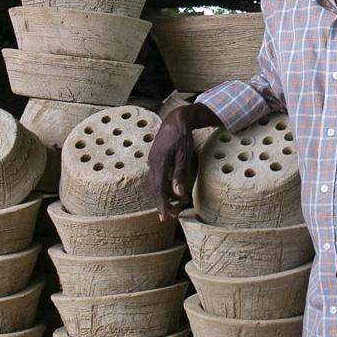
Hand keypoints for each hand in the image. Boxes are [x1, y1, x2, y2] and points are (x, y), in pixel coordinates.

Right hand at [148, 103, 220, 219]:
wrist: (175, 120)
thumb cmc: (181, 136)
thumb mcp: (184, 155)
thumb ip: (180, 174)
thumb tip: (178, 194)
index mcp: (159, 163)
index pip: (158, 189)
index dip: (161, 204)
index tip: (165, 216)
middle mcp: (152, 164)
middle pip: (155, 189)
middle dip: (163, 203)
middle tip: (171, 216)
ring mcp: (152, 162)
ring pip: (156, 184)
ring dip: (164, 196)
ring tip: (177, 205)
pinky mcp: (155, 161)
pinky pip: (157, 178)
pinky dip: (164, 187)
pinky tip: (173, 191)